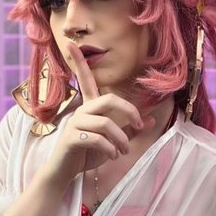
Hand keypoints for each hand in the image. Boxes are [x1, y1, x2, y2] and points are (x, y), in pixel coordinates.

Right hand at [44, 42, 154, 184]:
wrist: (65, 172)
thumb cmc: (87, 154)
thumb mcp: (112, 141)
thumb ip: (129, 130)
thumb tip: (150, 119)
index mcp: (89, 108)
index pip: (85, 80)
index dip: (79, 62)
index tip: (71, 43)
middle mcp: (81, 111)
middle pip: (108, 99)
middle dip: (129, 112)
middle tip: (139, 128)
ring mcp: (75, 124)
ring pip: (105, 123)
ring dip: (121, 139)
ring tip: (124, 151)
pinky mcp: (71, 139)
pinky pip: (97, 139)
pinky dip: (110, 149)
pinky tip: (112, 156)